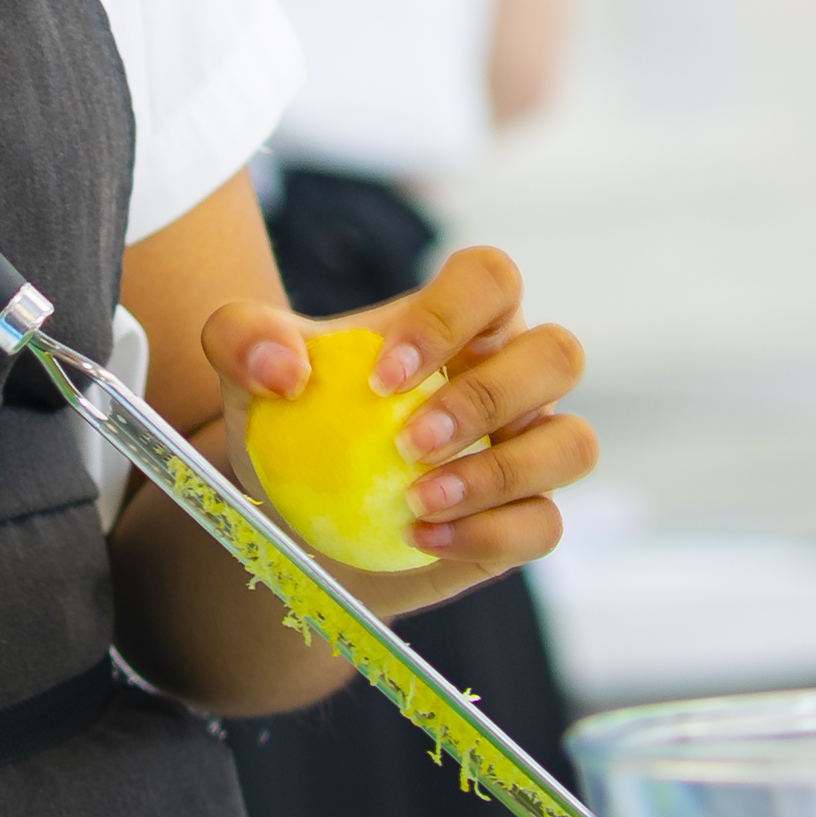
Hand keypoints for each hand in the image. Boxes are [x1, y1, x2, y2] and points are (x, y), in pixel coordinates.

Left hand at [198, 240, 590, 617]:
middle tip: (408, 441)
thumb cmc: (289, 422)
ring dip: (500, 473)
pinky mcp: (526, 518)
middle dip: (487, 398)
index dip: (450, 316)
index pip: (491, 278)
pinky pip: (545, 524)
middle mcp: (512, 375)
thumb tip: (284, 366)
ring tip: (418, 498)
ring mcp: (529, 446)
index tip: (382, 375)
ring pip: (572, 444)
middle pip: (558, 355)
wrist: (294, 512)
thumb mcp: (245, 370)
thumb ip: (243, 340)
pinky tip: (421, 537)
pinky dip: (488, 533)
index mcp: (461, 319)